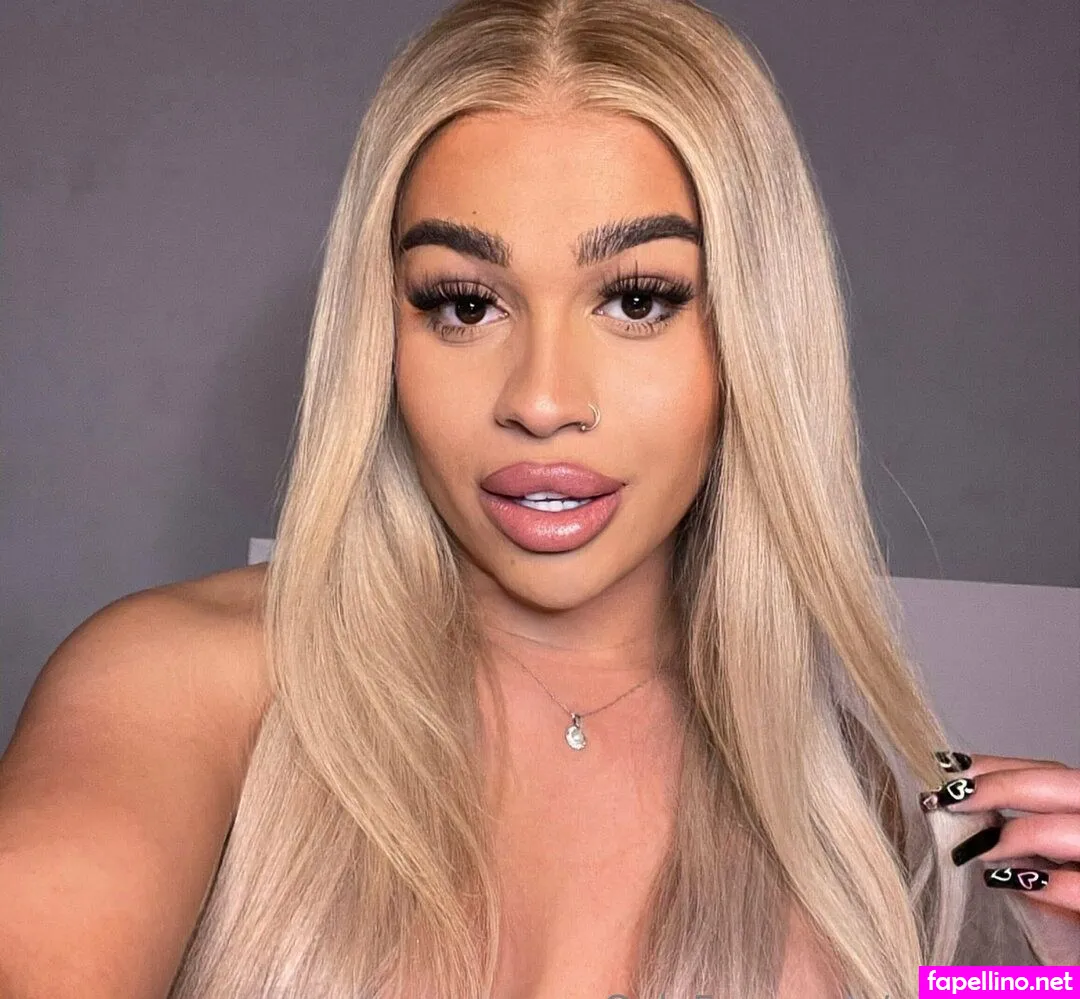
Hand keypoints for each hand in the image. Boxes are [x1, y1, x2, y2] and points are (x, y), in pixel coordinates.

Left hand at [920, 751, 1079, 963]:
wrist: (1074, 961)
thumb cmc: (1061, 920)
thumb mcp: (1038, 866)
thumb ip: (1015, 834)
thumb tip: (959, 803)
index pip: (1051, 771)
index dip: (1001, 765)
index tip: (950, 766)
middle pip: (1067, 785)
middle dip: (1002, 786)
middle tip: (949, 799)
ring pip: (1077, 830)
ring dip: (1020, 834)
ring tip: (975, 850)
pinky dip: (1047, 883)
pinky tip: (1005, 883)